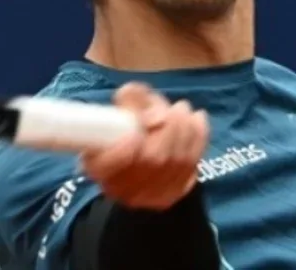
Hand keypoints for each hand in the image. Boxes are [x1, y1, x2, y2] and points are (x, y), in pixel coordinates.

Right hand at [79, 82, 209, 210]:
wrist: (143, 154)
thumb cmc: (127, 126)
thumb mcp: (123, 107)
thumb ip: (133, 99)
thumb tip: (154, 114)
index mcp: (98, 166)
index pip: (106, 166)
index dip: (121, 152)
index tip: (134, 132)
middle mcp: (121, 188)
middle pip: (152, 160)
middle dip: (169, 129)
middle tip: (175, 108)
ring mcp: (149, 195)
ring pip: (176, 162)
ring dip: (185, 130)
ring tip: (183, 109)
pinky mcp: (172, 193)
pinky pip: (191, 166)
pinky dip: (198, 138)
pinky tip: (197, 119)